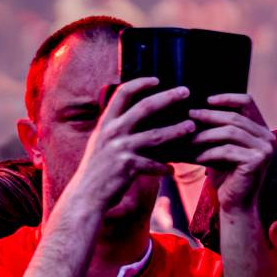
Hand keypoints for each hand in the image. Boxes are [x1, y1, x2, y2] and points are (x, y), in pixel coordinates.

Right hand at [65, 78, 195, 213]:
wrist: (85, 196)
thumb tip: (133, 117)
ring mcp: (120, 149)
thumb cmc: (96, 170)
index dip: (140, 84)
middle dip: (167, 97)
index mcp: (106, 123)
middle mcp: (112, 132)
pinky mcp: (127, 167)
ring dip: (176, 131)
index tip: (156, 79)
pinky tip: (171, 171)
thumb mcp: (100, 143)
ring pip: (155, 136)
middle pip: (144, 108)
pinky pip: (153, 165)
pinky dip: (164, 168)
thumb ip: (115, 129)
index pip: (122, 94)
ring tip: (192, 127)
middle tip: (185, 91)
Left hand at [190, 93, 272, 214]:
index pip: (247, 102)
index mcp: (261, 129)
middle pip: (235, 117)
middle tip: (189, 116)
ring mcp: (265, 149)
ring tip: (189, 139)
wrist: (236, 203)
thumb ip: (217, 128)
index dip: (227, 98)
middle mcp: (268, 137)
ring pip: (231, 132)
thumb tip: (193, 109)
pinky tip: (197, 158)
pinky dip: (209, 153)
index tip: (206, 100)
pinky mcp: (257, 161)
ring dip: (206, 135)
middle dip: (209, 116)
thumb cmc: (226, 174)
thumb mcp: (222, 146)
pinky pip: (228, 150)